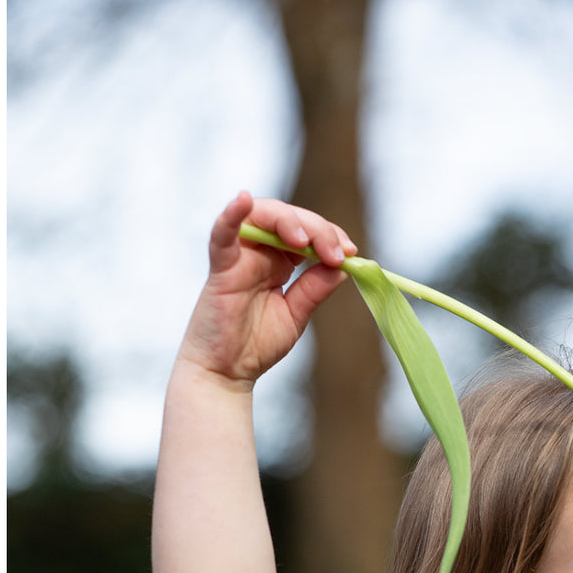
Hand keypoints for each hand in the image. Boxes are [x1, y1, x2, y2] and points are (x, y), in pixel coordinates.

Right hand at [177, 192, 357, 386]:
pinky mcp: (220, 267)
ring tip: (304, 241)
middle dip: (317, 230)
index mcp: (279, 262)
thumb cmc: (255, 344)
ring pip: (261, 216)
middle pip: (288, 218)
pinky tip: (244, 200)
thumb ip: (315, 289)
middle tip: (336, 252)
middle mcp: (259, 252)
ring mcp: (239, 256)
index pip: (306, 232)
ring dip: (287, 220)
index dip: (329, 236)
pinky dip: (231, 215)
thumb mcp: (296, 314)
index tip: (351, 253)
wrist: (226, 372)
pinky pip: (222, 234)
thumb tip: (344, 267)